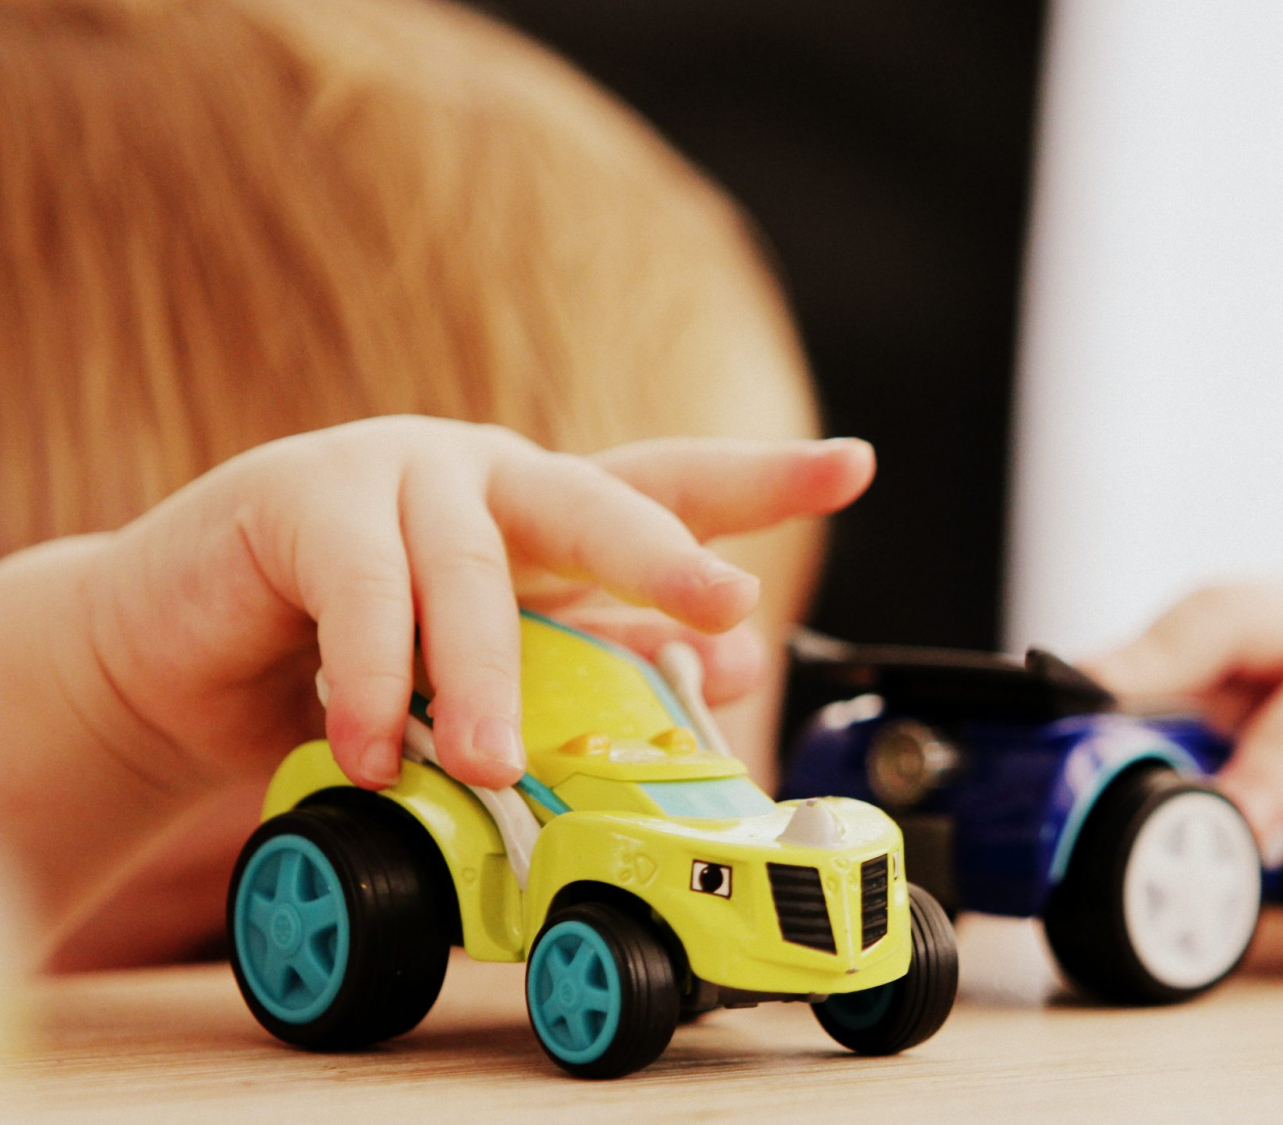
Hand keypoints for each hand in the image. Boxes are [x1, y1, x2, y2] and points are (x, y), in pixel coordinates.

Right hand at [82, 416, 872, 792]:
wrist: (180, 658)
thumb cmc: (353, 665)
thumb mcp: (488, 673)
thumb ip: (591, 661)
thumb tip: (722, 667)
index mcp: (545, 510)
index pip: (668, 484)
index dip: (763, 477)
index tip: (855, 464)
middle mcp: (487, 476)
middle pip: (597, 499)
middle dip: (667, 553)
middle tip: (723, 602)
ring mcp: (395, 474)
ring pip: (475, 573)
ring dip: (492, 680)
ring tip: (498, 764)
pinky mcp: (299, 499)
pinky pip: (362, 595)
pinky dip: (377, 682)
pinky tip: (377, 748)